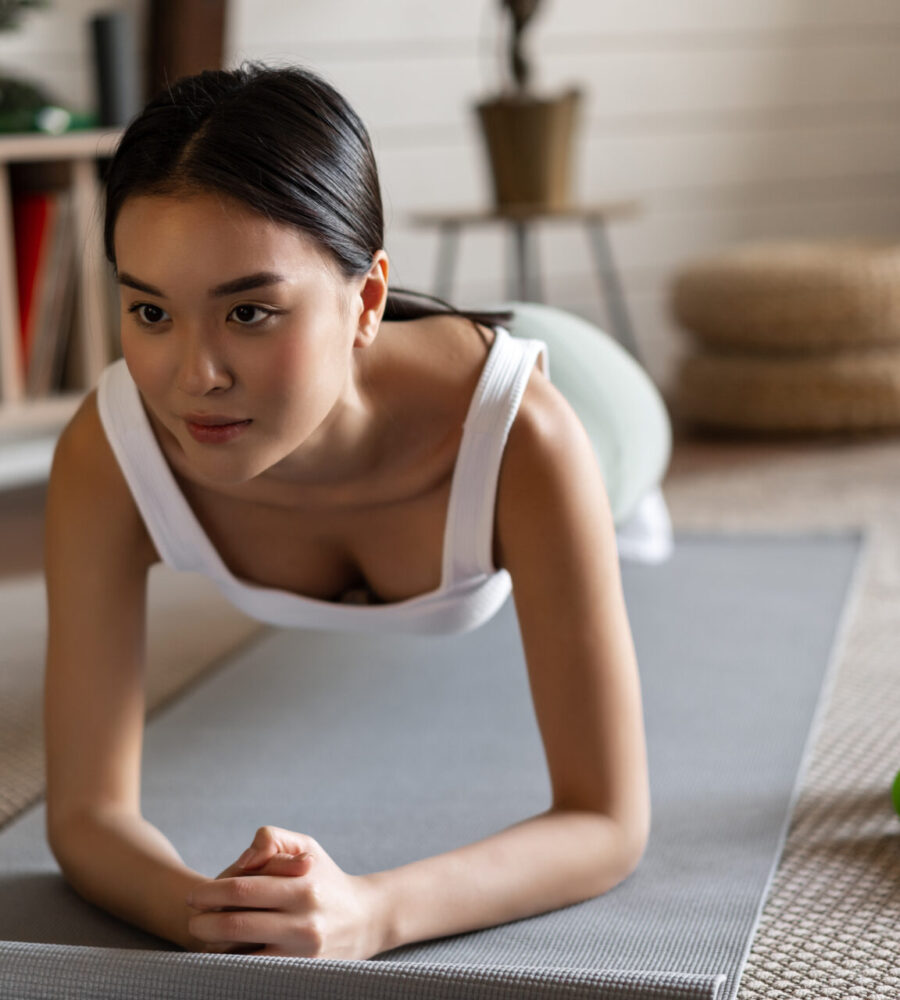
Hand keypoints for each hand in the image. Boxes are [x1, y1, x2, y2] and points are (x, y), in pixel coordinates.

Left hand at [185, 825, 384, 958]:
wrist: (365, 919)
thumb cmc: (325, 877)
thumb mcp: (306, 846)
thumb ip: (271, 839)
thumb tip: (242, 859)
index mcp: (303, 886)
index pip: (244, 890)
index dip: (211, 892)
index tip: (194, 895)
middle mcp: (303, 922)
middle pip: (237, 925)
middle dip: (204, 922)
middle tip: (191, 917)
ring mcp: (301, 953)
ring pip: (241, 954)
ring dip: (213, 946)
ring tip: (202, 934)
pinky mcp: (299, 973)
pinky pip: (255, 970)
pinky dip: (233, 963)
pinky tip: (223, 953)